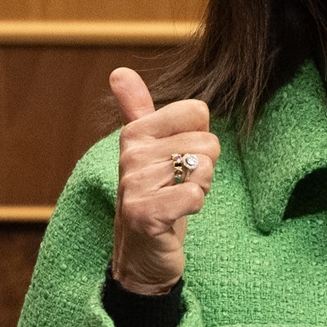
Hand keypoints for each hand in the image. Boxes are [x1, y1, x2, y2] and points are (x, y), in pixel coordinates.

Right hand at [109, 67, 217, 295]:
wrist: (143, 255)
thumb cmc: (154, 198)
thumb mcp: (148, 151)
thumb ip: (137, 110)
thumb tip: (119, 71)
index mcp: (136, 133)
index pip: (197, 111)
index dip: (200, 139)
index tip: (180, 161)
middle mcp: (131, 154)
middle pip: (207, 142)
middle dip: (204, 169)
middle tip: (179, 187)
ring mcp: (135, 184)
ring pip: (203, 168)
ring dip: (200, 189)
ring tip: (177, 201)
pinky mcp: (143, 214)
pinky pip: (193, 194)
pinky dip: (195, 206)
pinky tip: (177, 216)